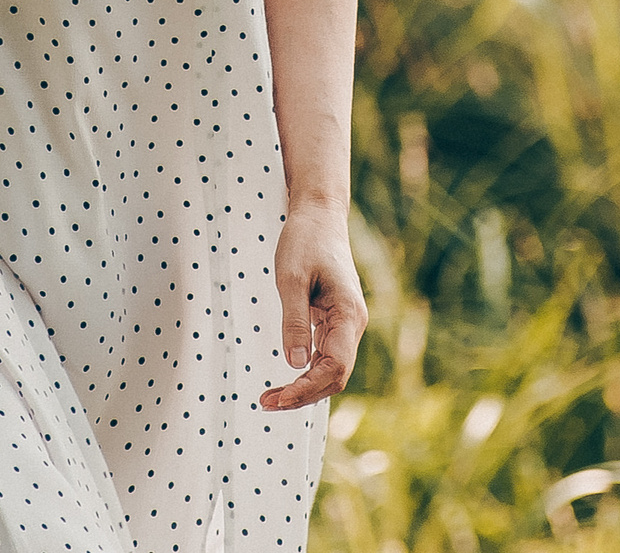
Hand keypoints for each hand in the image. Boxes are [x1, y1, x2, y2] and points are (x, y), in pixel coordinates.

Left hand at [260, 206, 364, 411]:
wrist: (318, 216)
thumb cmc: (305, 242)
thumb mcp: (292, 279)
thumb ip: (295, 321)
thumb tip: (296, 364)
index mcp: (348, 314)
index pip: (335, 367)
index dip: (307, 388)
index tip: (278, 398)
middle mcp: (353, 323)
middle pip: (335, 375)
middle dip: (303, 395)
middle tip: (266, 403)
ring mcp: (346, 323)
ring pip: (330, 369)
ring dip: (303, 387)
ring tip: (270, 398)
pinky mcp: (334, 320)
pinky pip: (325, 356)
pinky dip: (306, 372)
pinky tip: (286, 379)